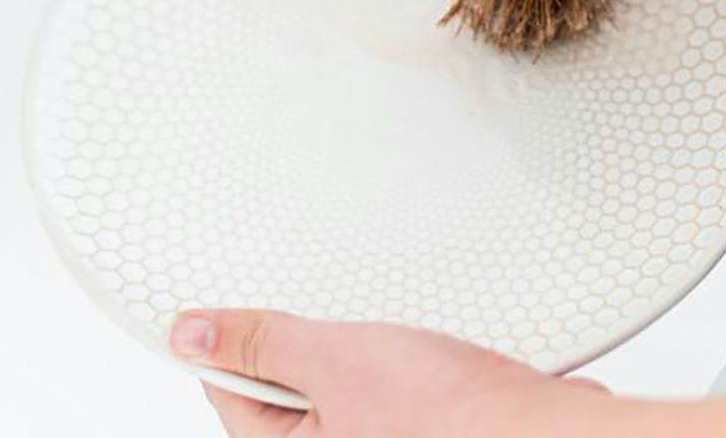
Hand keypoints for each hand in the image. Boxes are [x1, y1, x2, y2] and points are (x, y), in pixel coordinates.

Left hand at [169, 310, 609, 437]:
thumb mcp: (334, 359)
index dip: (231, 339)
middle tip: (331, 319)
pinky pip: (385, 385)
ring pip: (343, 382)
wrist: (535, 428)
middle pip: (289, 390)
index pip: (231, 392)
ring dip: (360, 350)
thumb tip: (189, 333)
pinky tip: (422, 354)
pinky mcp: (416, 425)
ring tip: (388, 340)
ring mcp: (375, 437)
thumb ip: (261, 345)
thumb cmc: (444, 412)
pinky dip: (397, 360)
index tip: (233, 301)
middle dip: (306, 346)